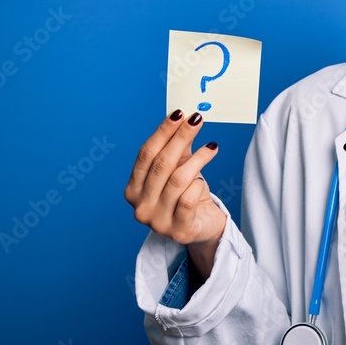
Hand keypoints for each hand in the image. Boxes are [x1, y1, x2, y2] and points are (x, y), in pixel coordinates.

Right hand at [124, 110, 226, 279]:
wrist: (202, 228)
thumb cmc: (187, 196)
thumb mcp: (179, 170)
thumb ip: (178, 149)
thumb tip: (185, 118)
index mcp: (133, 189)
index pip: (146, 154)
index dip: (162, 132)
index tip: (179, 113)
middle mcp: (140, 206)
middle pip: (161, 164)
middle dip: (180, 138)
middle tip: (197, 119)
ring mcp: (157, 221)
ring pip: (177, 180)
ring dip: (197, 159)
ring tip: (211, 147)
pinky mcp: (178, 231)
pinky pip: (189, 199)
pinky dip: (199, 186)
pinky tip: (204, 182)